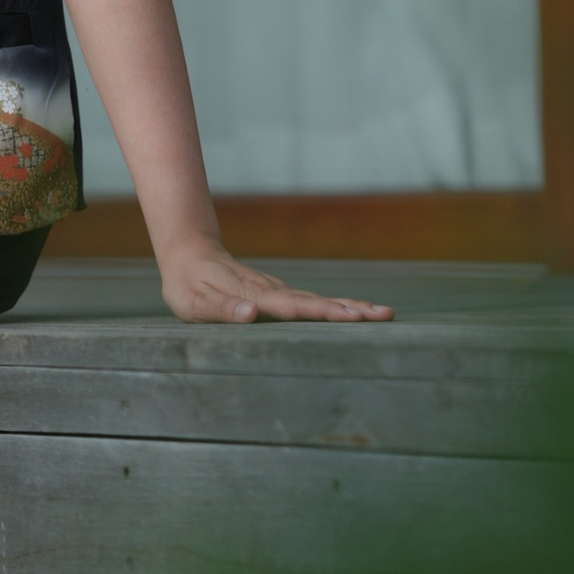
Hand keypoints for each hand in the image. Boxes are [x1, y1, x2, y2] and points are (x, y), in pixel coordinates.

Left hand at [160, 243, 391, 323]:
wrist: (189, 255)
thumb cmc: (188, 285)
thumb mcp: (195, 302)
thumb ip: (223, 308)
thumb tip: (250, 315)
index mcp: (255, 296)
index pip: (294, 307)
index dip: (323, 313)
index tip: (352, 317)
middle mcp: (272, 292)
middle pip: (316, 302)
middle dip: (351, 310)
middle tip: (385, 315)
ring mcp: (278, 291)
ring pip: (319, 300)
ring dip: (351, 307)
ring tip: (384, 314)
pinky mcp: (278, 294)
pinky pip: (312, 301)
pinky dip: (337, 306)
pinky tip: (356, 313)